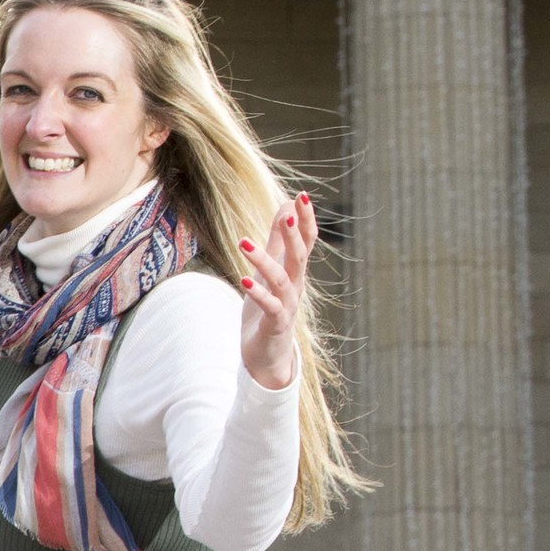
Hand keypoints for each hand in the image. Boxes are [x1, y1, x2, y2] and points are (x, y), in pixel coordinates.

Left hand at [236, 193, 316, 390]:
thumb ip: (277, 241)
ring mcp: (287, 305)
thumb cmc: (268, 309)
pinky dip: (258, 293)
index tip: (302, 195)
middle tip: (286, 215)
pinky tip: (244, 280)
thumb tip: (284, 207)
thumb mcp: (270, 270)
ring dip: (263, 260)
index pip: (307, 241)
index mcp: (295, 272)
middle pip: (299, 256)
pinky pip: (270, 306)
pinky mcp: (275, 324)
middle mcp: (295, 286)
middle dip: (294, 235)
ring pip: (281, 279)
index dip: (306, 219)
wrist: (267, 355)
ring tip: (243, 242)